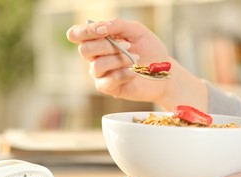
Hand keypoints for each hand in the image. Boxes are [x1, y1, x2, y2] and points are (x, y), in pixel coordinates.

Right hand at [66, 18, 207, 110]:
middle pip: (84, 50)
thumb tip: (98, 27)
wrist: (163, 71)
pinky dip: (122, 75)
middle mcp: (96, 57)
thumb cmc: (150, 50)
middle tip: (127, 45)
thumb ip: (117, 25)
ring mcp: (101, 74)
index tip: (101, 31)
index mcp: (99, 40)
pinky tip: (134, 73)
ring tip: (136, 58)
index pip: (77, 35)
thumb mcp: (136, 31)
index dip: (83, 32)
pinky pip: (107, 81)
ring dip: (118, 60)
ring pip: (96, 66)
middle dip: (106, 46)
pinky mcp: (109, 88)